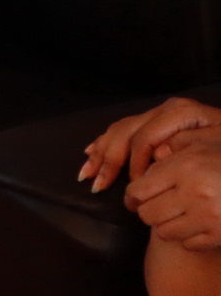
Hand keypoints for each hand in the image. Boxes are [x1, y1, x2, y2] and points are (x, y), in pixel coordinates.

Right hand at [79, 96, 220, 191]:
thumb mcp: (215, 145)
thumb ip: (185, 147)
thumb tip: (157, 156)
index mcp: (179, 113)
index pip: (144, 138)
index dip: (135, 163)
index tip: (135, 186)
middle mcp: (164, 109)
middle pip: (126, 132)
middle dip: (108, 159)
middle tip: (98, 184)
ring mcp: (158, 113)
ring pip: (119, 130)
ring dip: (100, 152)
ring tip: (87, 173)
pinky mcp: (156, 120)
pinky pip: (122, 128)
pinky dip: (104, 142)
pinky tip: (90, 152)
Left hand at [125, 134, 220, 246]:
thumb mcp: (206, 144)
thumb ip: (177, 145)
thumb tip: (151, 152)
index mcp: (186, 167)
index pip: (138, 190)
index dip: (132, 197)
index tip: (134, 199)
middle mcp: (194, 193)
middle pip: (147, 214)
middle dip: (149, 211)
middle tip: (158, 207)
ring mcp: (208, 217)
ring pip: (164, 232)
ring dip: (168, 226)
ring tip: (180, 216)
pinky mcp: (220, 235)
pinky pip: (188, 244)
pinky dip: (189, 238)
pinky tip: (198, 226)